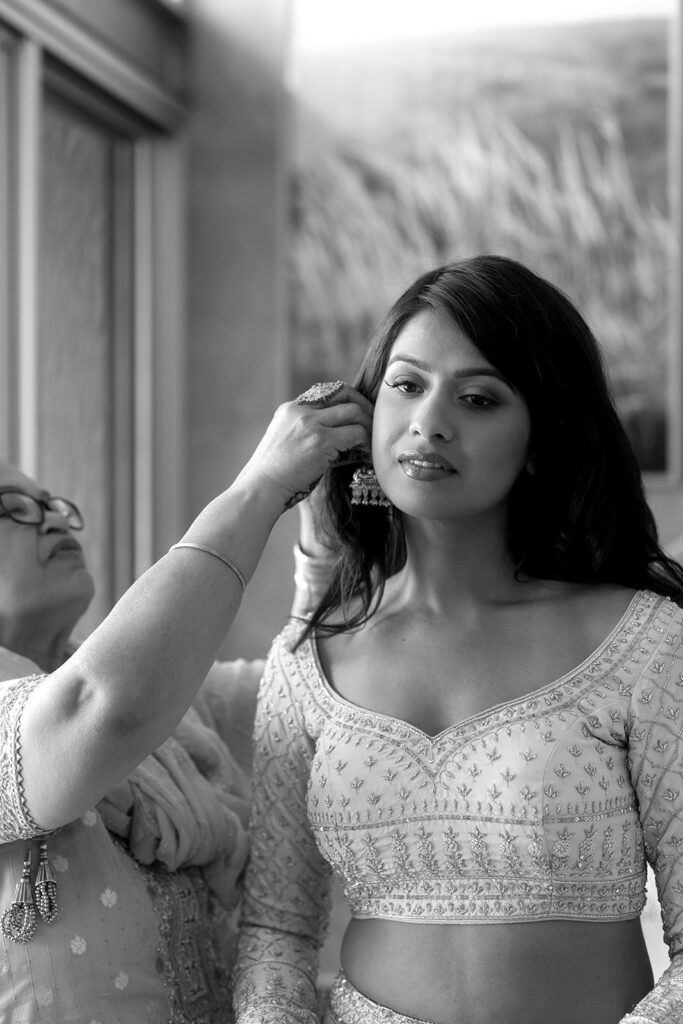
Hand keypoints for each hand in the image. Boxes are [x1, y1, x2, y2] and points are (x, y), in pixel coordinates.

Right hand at [236, 382, 372, 509]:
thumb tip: (340, 439)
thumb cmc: (273, 476)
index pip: (327, 392)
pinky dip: (366, 442)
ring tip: (372, 441)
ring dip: (368, 425)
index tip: (357, 417)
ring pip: (353, 411)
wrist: (260, 488)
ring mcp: (310, 423)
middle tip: (373, 423)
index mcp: (290, 409)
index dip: (346, 402)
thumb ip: (307, 434)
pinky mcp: (320, 440)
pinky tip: (366, 454)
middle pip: (343, 392)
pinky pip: (355, 433)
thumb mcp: (287, 444)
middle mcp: (300, 410)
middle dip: (363, 406)